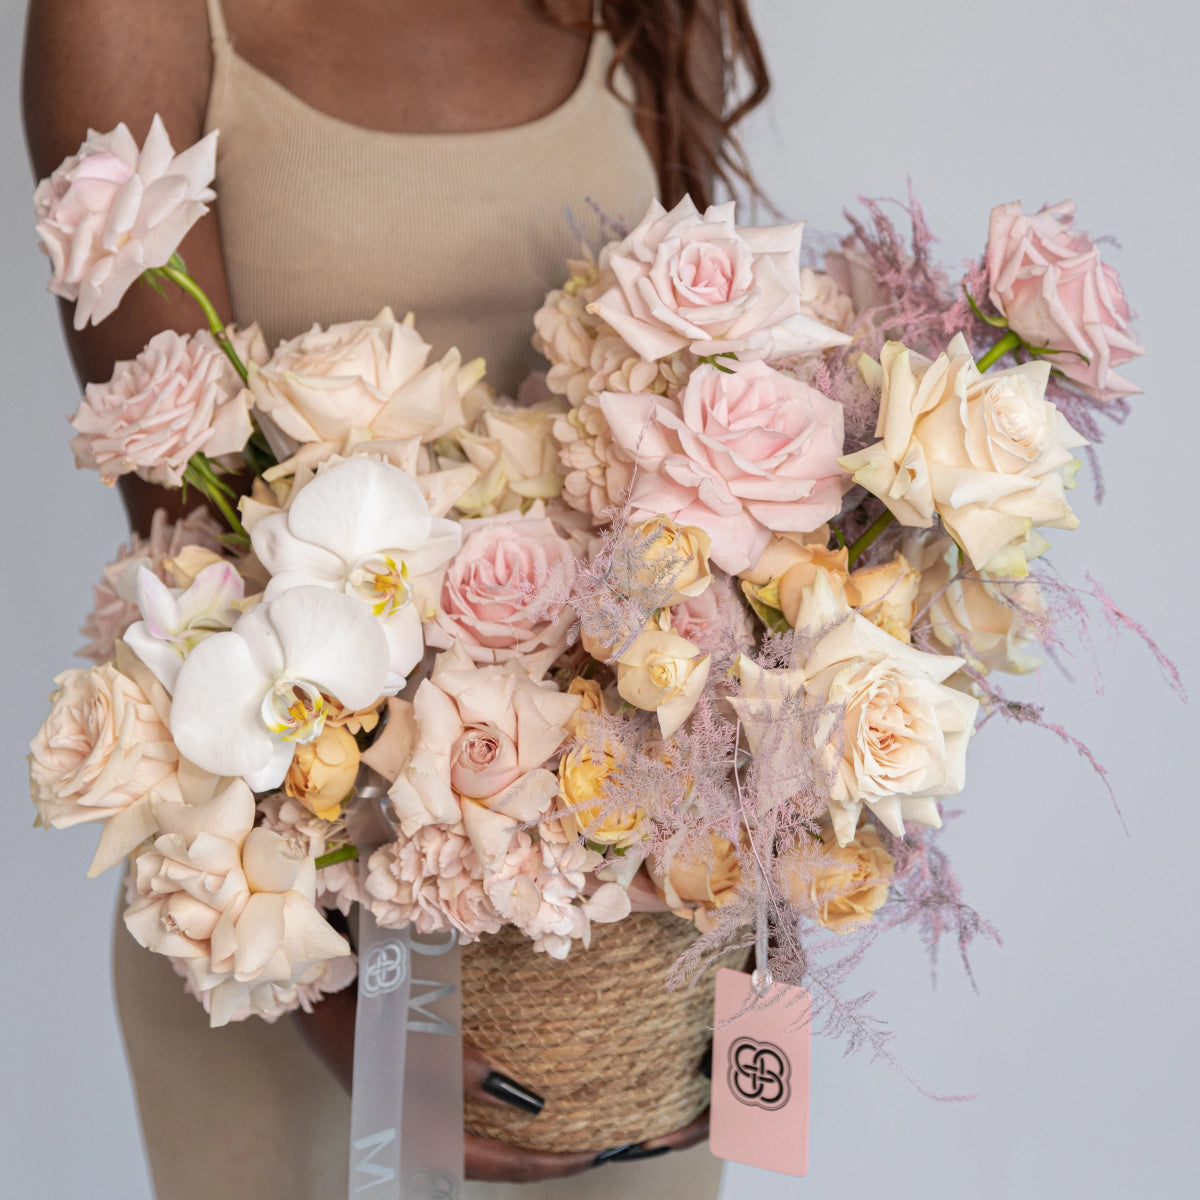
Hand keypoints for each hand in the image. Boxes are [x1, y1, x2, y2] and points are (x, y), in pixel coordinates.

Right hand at [293, 987, 707, 1181]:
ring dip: (535, 1142)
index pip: (510, 1165)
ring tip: (578, 1130)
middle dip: (553, 1158)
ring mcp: (432, 1119)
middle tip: (602, 1146)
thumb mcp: (432, 1048)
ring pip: (496, 1144)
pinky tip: (532, 1102)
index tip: (601, 1154)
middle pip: (507, 1162)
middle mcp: (437, 1137)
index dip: (556, 1163)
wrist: (331, 1003)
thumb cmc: (382, 1024)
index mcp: (436, 1138)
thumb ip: (479, 1079)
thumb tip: (533, 1104)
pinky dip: (512, 1121)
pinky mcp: (428, 1097)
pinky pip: (481, 1123)